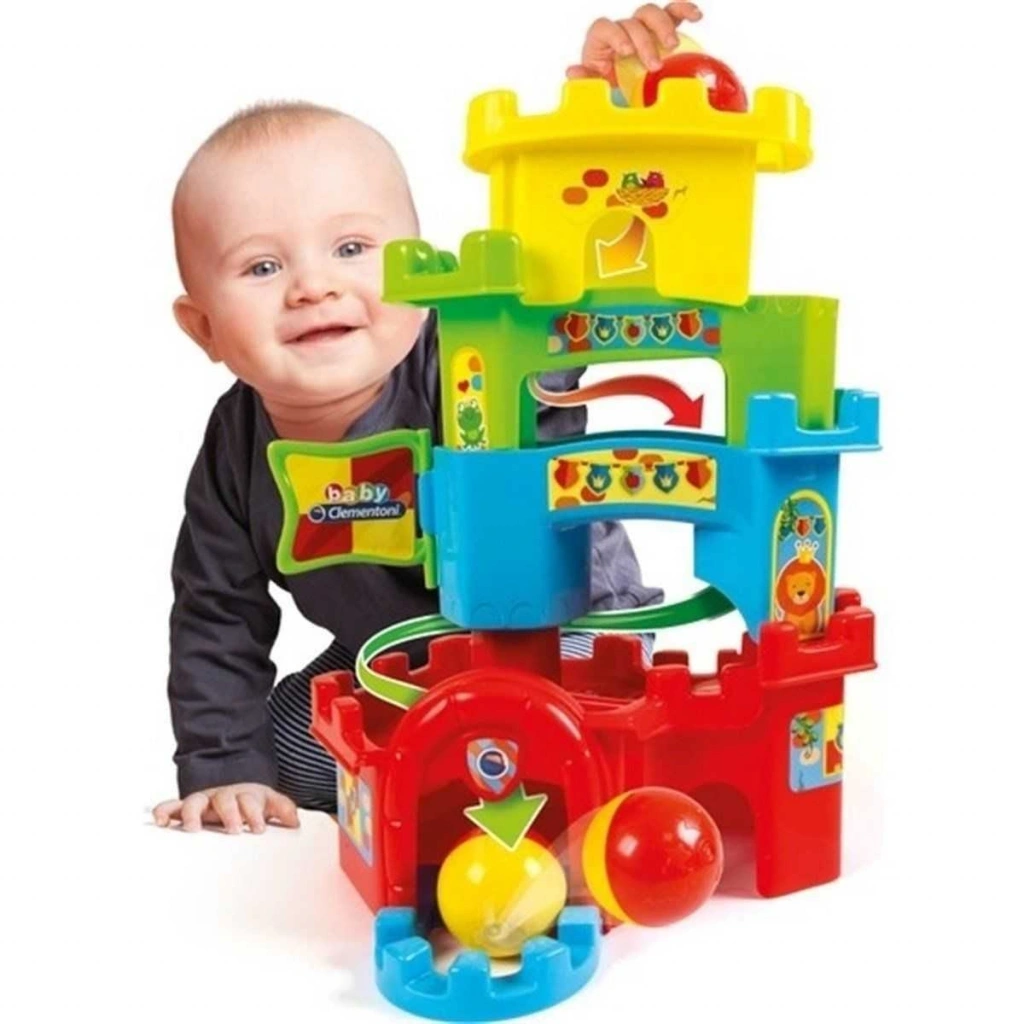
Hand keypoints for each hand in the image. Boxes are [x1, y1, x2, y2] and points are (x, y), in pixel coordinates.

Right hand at [152, 783, 299, 833]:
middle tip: (234, 829)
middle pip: (224, 799)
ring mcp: (203, 800)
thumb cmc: (251, 801)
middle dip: (229, 813)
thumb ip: (283, 809)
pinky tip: (160, 822)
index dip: (255, 814)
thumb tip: (295, 822)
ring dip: (193, 813)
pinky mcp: (185, 807)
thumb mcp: (270, 802)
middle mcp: (222, 796)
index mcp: (245, 795)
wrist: (232, 788)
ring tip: (192, 828)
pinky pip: (170, 806)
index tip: (258, 828)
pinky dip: (163, 811)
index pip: (250, 801)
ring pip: (195, 801)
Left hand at [568, 2, 702, 80]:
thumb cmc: (608, 90)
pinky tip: (695, 17)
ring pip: (652, 14)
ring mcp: (642, 29)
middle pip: (633, 21)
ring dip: (663, 27)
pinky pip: (673, 14)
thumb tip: (573, 72)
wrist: (625, 95)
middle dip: (644, 41)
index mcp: (601, 42)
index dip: (615, 35)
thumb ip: (586, 81)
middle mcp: (622, 31)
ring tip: (672, 47)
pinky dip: (683, 11)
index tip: (626, 52)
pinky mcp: (660, 31)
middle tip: (654, 64)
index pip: (604, 27)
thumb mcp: (596, 88)